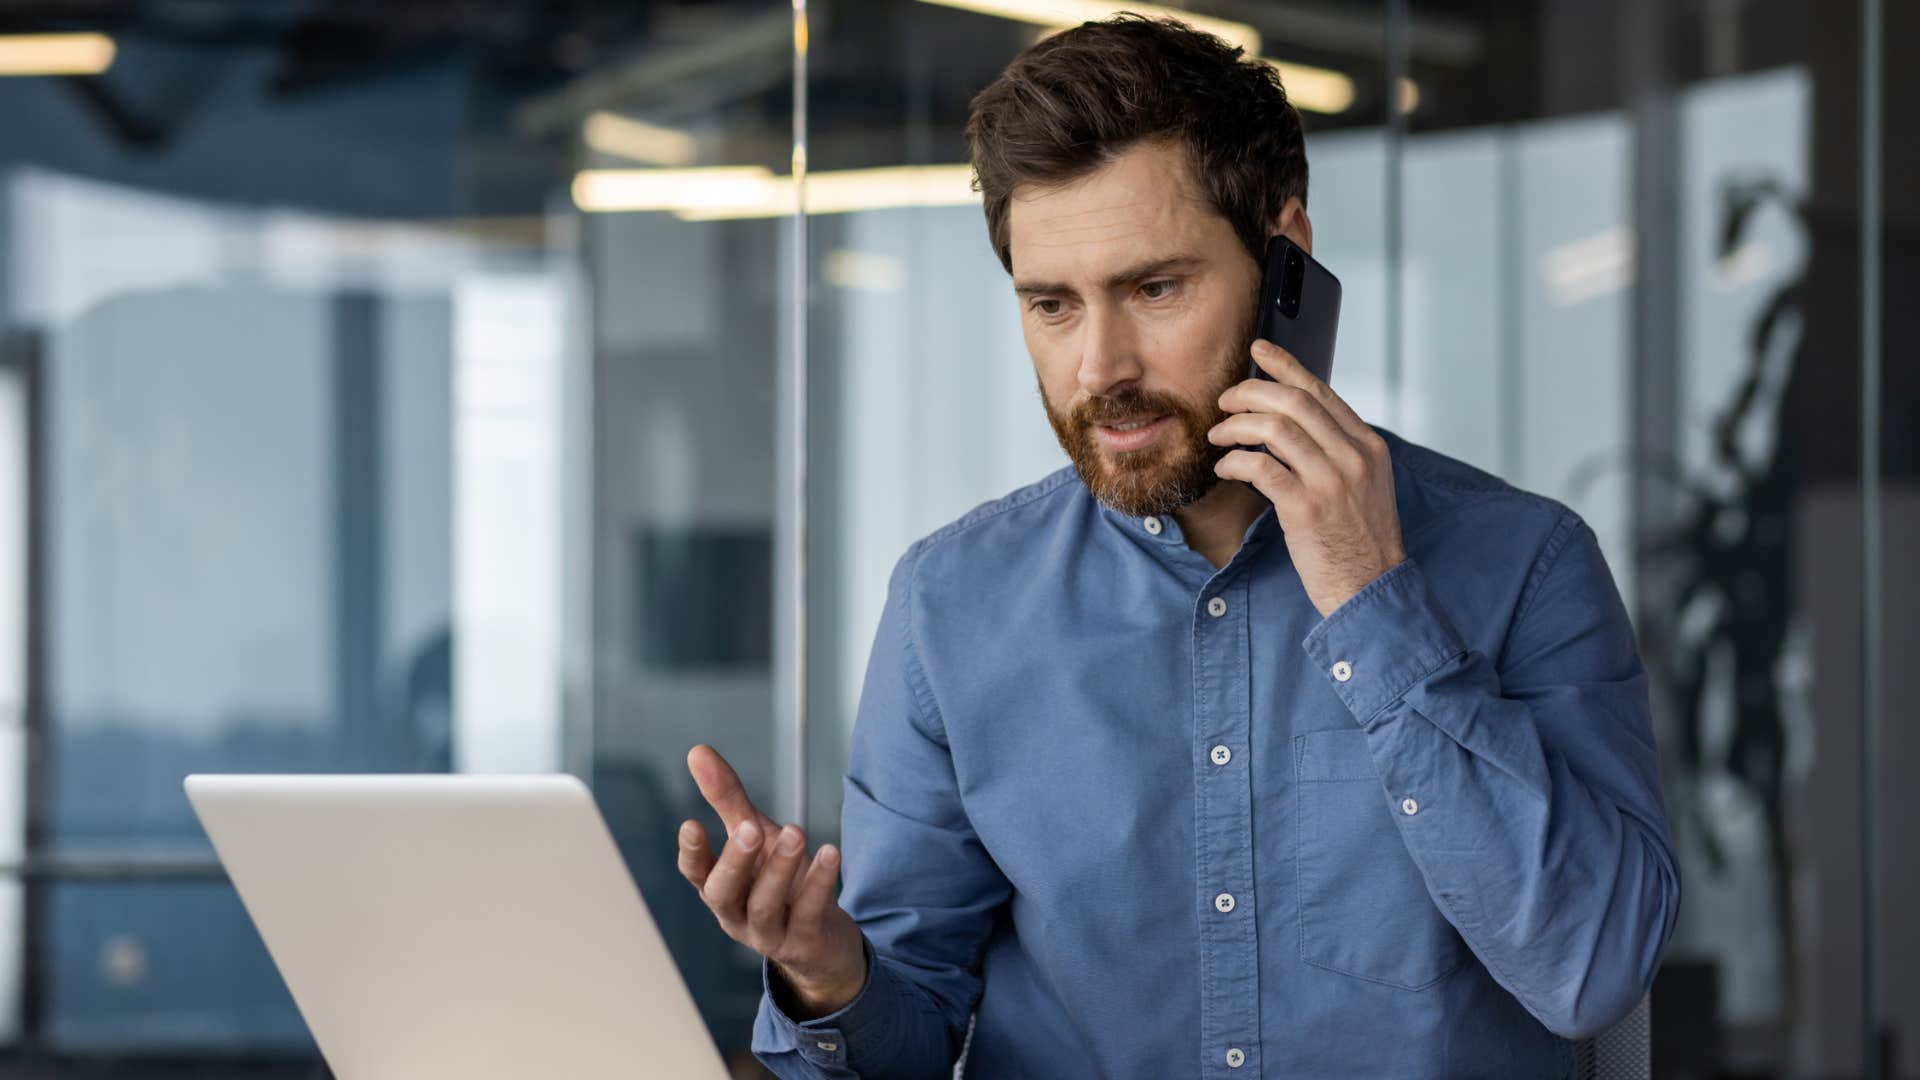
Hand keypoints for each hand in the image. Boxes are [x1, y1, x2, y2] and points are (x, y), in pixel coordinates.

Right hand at [677, 744, 866, 1018]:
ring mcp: (768, 933)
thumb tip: (697, 751)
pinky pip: (808, 914)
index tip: (692, 824)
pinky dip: (818, 884)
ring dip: (779, 868)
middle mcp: (736, 914)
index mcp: (719, 888)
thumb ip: (727, 798)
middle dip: (735, 861)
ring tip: (796, 832)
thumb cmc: (780, 882)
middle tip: (749, 828)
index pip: (696, 873)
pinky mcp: (803, 943)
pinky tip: (830, 853)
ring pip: (765, 905)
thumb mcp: (756, 836)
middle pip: (723, 893)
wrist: (823, 941)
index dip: (692, 852)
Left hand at [1208, 339, 1406, 616]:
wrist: (1371, 588)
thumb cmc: (1359, 540)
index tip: (1259, 351)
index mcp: (1368, 446)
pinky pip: (1260, 466)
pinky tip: (1225, 465)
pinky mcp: (1306, 507)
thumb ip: (1337, 451)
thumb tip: (1294, 422)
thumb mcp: (1364, 485)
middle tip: (1225, 400)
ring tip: (1218, 434)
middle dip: (1251, 392)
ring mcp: (1332, 481)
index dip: (1285, 366)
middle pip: (1294, 401)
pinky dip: (1235, 459)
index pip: (1321, 391)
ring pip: (1275, 427)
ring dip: (1236, 425)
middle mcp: (1353, 456)